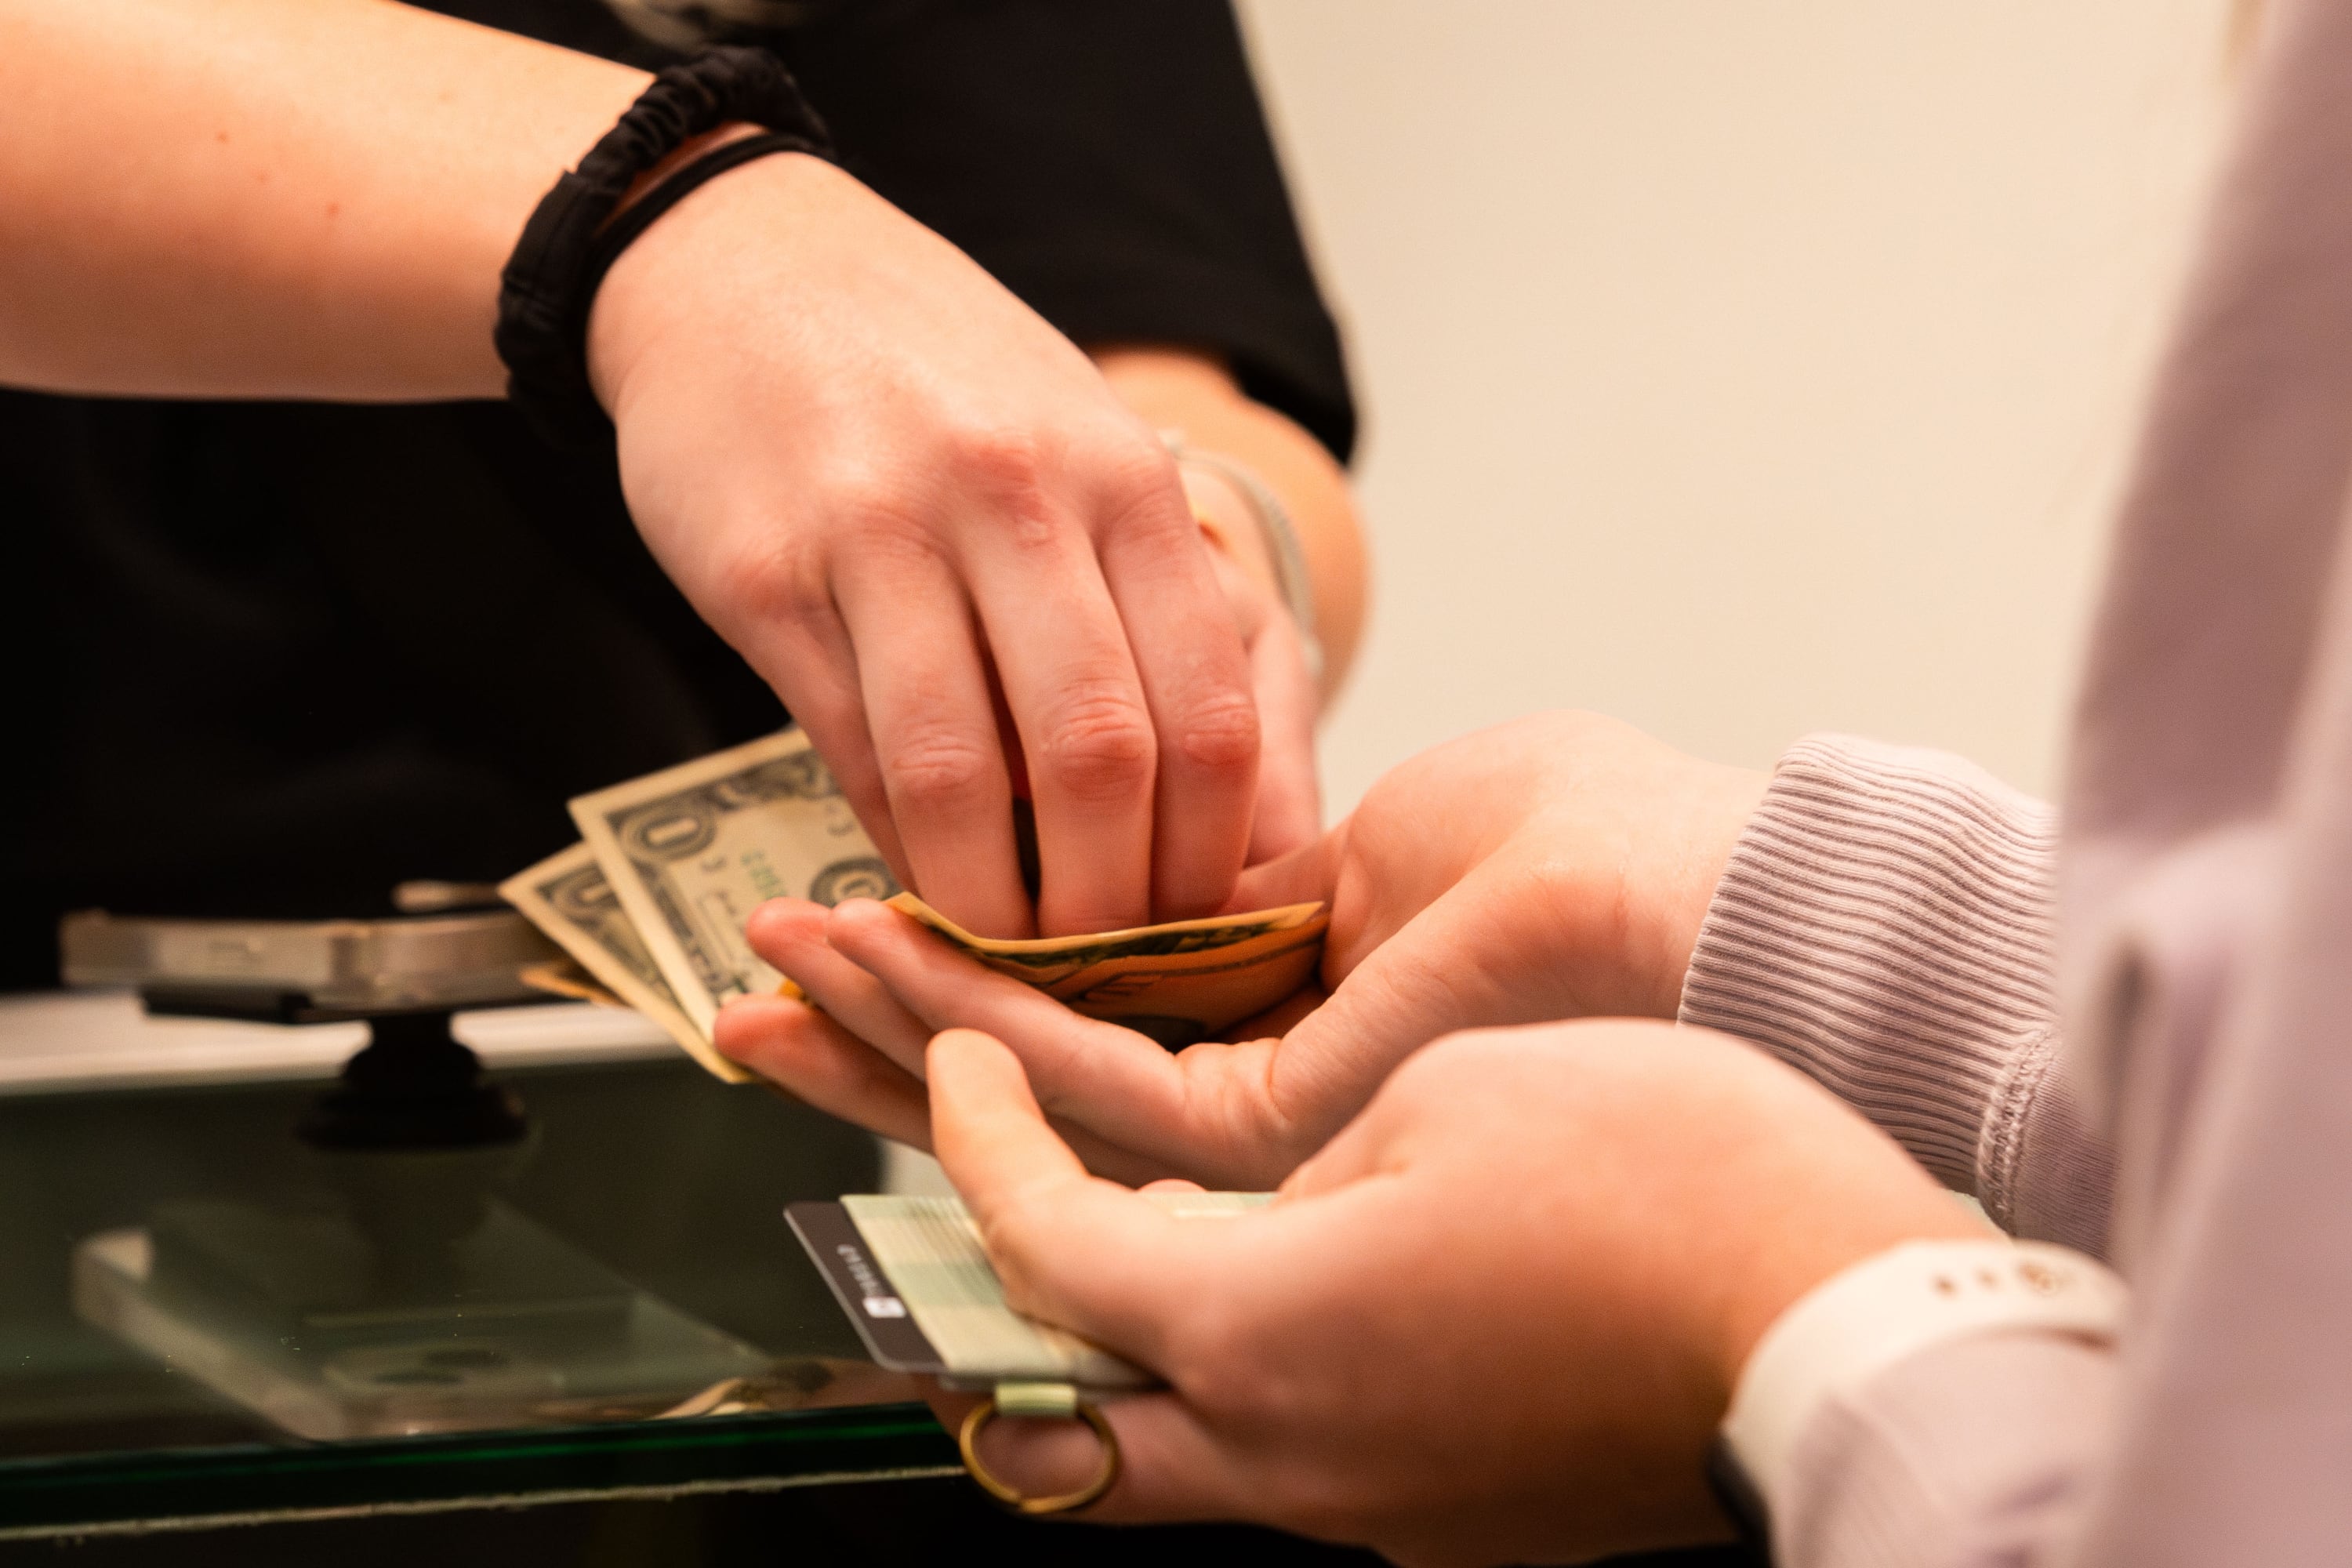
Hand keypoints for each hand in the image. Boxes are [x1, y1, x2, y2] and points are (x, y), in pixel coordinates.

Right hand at [589, 154, 1267, 937]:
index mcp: (1122, 480)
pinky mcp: (768, 579)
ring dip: (991, 906)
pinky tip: (913, 887)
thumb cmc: (943, 385)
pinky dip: (893, 847)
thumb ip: (1164, 615)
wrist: (738, 267)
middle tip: (1103, 974)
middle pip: (1101, 761)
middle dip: (1110, 906)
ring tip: (1005, 959)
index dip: (1213, 856)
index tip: (1200, 931)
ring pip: (965, 779)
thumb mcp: (1083, 452)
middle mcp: (1015, 498)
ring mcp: (883, 534)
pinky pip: (850, 754)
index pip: (1209, 712)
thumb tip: (1255, 816)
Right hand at [715, 710, 1765, 1184]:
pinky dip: (975, 1032)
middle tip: (742, 997)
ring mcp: (1274, 1127)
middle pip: (1037, 1078)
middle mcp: (1270, 1091)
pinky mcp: (1291, 1128)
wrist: (1720, 903)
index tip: (851, 932)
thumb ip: (1282, 889)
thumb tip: (1213, 891)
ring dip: (893, 1032)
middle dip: (878, 1038)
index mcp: (1301, 1014)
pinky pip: (1096, 1086)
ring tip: (765, 984)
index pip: (1092, 1013)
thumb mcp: (1409, 829)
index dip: (959, 985)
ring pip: (1039, 1097)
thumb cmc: (1606, 847)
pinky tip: (879, 984)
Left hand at [912, 1023, 1981, 1565]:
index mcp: (1261, 1337)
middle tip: (947, 1199)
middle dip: (966, 1300)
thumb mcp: (1439, 1096)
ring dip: (1100, 1340)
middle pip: (1054, 1415)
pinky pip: (1284, 1447)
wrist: (1848, 1319)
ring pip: (1165, 1445)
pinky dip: (1224, 1366)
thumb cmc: (1664, 1179)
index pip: (1042, 1245)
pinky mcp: (1447, 1513)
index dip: (973, 1130)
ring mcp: (1373, 1508)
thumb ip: (1289, 1162)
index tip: (954, 1045)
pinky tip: (1251, 1274)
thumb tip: (1244, 1208)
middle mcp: (1290, 1458)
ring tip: (1078, 1225)